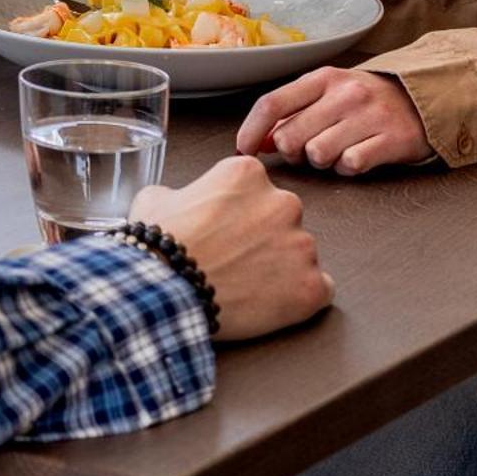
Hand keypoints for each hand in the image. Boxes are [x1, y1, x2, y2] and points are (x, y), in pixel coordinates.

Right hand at [131, 155, 331, 341]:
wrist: (164, 292)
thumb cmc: (159, 245)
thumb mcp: (157, 198)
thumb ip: (184, 193)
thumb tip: (184, 202)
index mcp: (247, 174)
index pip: (254, 187)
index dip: (235, 209)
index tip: (222, 226)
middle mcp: (283, 202)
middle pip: (282, 216)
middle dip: (263, 235)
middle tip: (234, 257)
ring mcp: (301, 246)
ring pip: (300, 253)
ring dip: (280, 266)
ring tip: (247, 284)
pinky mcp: (311, 286)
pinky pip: (319, 288)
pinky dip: (299, 296)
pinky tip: (270, 302)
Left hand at [236, 66, 431, 175]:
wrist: (422, 99)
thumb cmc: (363, 100)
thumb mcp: (327, 95)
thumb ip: (292, 114)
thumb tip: (259, 141)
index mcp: (322, 78)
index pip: (272, 103)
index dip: (251, 130)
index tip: (243, 150)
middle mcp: (344, 94)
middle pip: (291, 136)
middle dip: (291, 152)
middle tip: (306, 150)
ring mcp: (369, 116)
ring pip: (317, 154)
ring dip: (321, 161)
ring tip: (335, 151)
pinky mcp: (392, 139)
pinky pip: (350, 165)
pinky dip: (347, 167)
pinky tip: (356, 157)